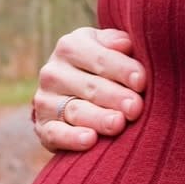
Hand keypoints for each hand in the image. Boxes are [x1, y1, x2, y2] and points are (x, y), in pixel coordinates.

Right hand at [32, 27, 146, 152]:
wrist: (73, 94)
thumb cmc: (103, 68)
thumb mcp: (107, 48)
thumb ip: (118, 43)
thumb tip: (125, 44)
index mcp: (70, 47)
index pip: (100, 58)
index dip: (122, 70)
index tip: (142, 81)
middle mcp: (53, 72)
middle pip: (90, 86)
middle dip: (115, 97)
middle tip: (135, 108)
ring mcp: (45, 101)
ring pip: (75, 111)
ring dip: (98, 118)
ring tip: (118, 124)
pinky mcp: (43, 127)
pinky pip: (56, 134)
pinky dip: (71, 138)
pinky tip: (90, 140)